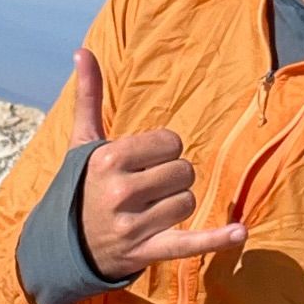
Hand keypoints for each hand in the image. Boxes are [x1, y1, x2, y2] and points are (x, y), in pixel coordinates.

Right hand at [70, 46, 247, 281]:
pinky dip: (215, 239)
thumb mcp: (83, 142)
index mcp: (109, 159)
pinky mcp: (146, 252)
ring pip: (188, 202)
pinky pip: (188, 243)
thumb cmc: (82, 185)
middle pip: (184, 172)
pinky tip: (240, 232)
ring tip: (148, 211)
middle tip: (146, 188)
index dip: (163, 150)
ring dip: (175, 205)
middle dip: (172, 177)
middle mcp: (121, 191)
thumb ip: (89, 95)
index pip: (171, 142)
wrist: (64, 246)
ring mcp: (133, 225)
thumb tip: (83, 50)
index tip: (143, 163)